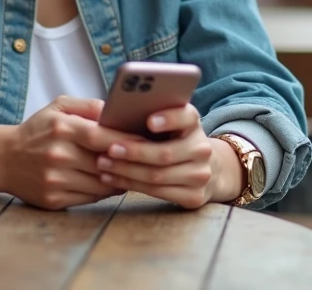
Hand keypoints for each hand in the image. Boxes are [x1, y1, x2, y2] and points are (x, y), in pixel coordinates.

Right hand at [1, 95, 140, 210]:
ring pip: (101, 184)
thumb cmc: (37, 130)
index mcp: (62, 129)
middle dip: (127, 162)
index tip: (147, 142)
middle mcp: (58, 155)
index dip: (128, 141)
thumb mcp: (57, 107)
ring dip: (118, 179)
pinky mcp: (54, 199)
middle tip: (145, 160)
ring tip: (129, 171)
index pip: (102, 136)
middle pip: (105, 163)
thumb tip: (117, 111)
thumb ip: (88, 106)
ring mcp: (55, 180)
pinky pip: (90, 198)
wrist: (2, 159)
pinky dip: (103, 191)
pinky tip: (108, 183)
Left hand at [94, 104, 244, 208]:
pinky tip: (113, 178)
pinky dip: (131, 185)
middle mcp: (201, 149)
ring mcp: (200, 175)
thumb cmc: (175, 142)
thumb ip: (151, 118)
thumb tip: (111, 115)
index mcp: (194, 125)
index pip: (187, 117)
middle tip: (108, 149)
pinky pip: (157, 192)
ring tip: (103, 164)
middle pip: (164, 153)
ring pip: (157, 175)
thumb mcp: (171, 126)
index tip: (149, 121)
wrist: (209, 170)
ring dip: (126, 171)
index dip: (169, 119)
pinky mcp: (194, 196)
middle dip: (133, 152)